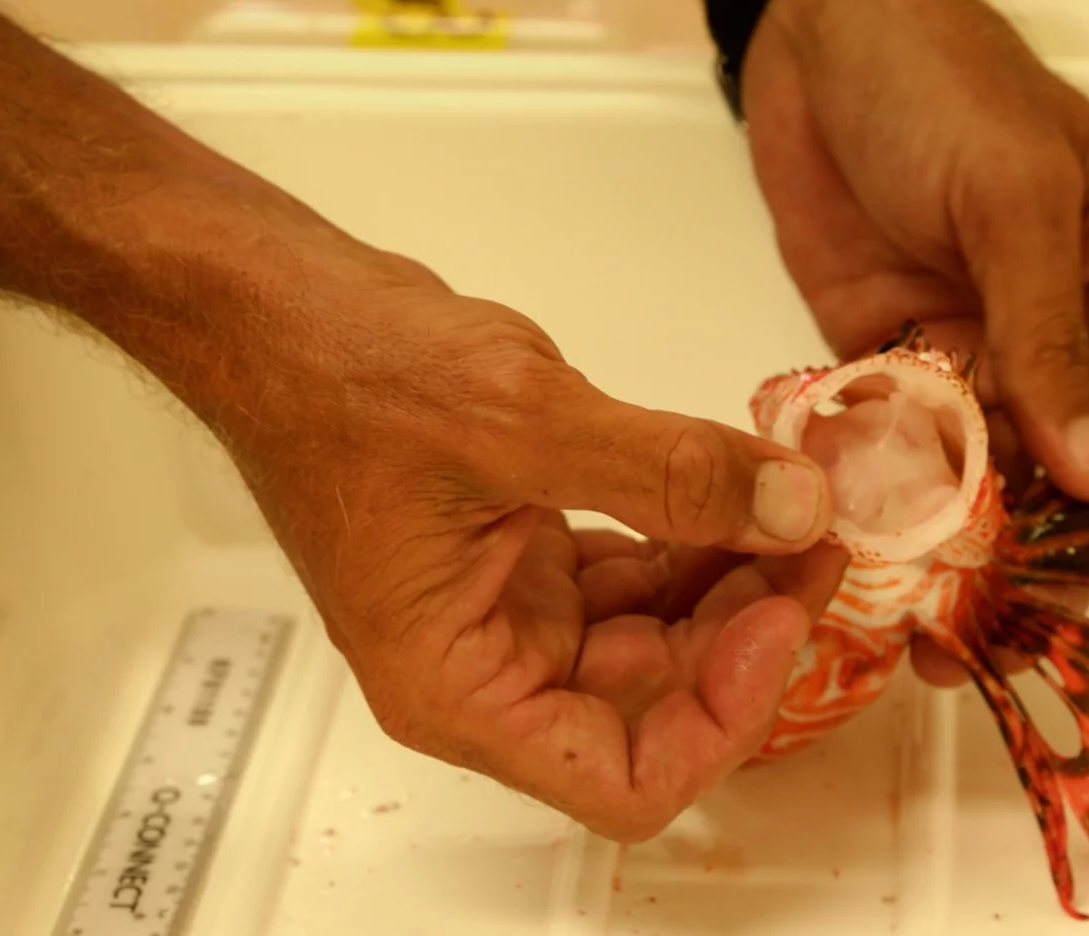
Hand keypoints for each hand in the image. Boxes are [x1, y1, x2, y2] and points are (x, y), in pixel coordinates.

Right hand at [179, 210, 848, 840]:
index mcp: (456, 686)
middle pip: (651, 708)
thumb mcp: (520, 421)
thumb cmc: (341, 374)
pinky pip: (633, 574)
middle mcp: (482, 667)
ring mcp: (504, 609)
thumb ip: (670, 472)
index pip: (620, 780)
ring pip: (652, 639)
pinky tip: (742, 486)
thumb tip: (797, 508)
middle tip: (815, 541)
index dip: (719, 718)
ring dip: (732, 583)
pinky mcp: (523, 551)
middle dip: (744, 636)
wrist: (272, 307)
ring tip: (796, 505)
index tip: (779, 618)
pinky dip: (693, 537)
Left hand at [729, 0, 1088, 682]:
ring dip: (967, 549)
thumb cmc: (950, 89)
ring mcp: (980, 366)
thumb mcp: (1020, 203)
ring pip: (995, 489)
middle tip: (1007, 620)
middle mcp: (1071, 351)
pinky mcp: (891, 371)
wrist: (820, 44)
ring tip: (929, 614)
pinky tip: (867, 549)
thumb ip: (1054, 336)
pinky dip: (891, 501)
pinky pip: (905, 458)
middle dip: (1058, 555)